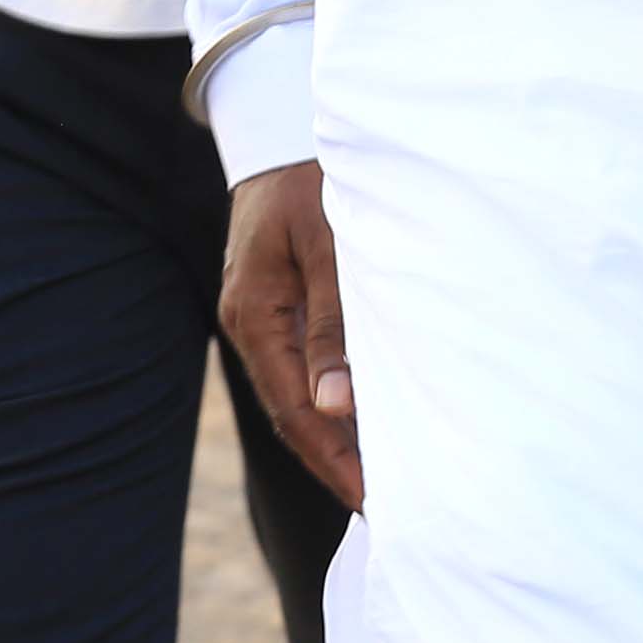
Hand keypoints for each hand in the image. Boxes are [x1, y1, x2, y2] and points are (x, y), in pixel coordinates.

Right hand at [220, 160, 363, 507]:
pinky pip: (301, 371)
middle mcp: (250, 324)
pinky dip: (333, 405)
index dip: (336, 461)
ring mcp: (259, 317)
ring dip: (338, 439)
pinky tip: (366, 424)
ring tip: (387, 482)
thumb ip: (334, 324)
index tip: (376, 503)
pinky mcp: (276, 307)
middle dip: (338, 464)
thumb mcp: (330, 246)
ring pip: (297, 397)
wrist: (279, 132)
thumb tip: (336, 406)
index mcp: (255, 314)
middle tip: (392, 511)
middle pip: (293, 414)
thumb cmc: (314, 180)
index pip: (295, 410)